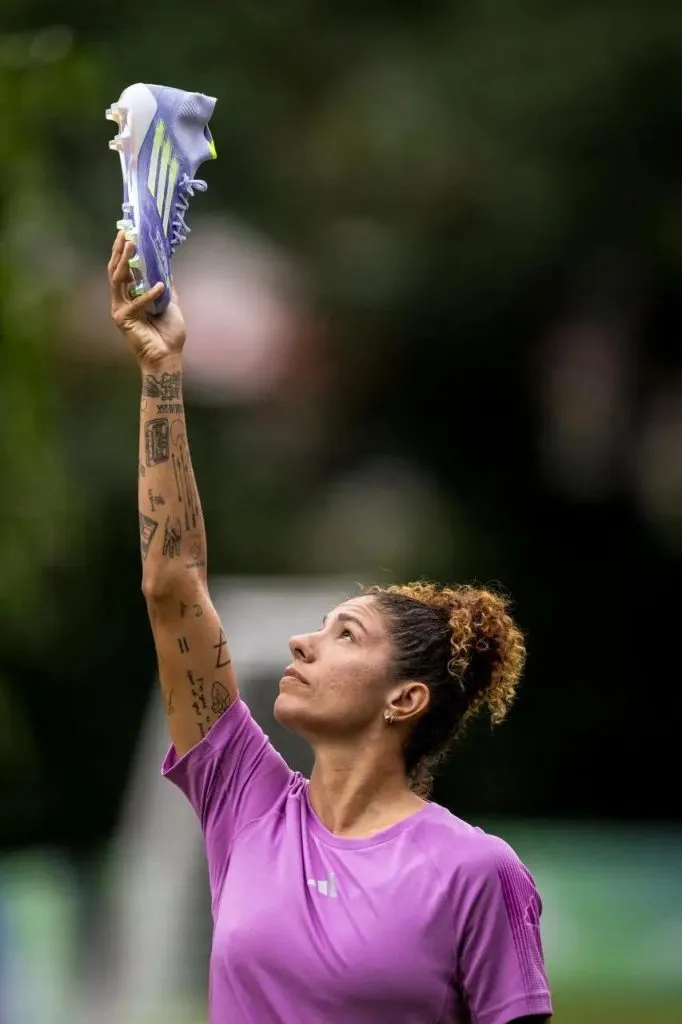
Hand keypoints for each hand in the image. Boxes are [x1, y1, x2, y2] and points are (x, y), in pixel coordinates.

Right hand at [108, 230, 186, 366]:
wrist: (167, 357)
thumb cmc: (169, 335)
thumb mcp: (170, 305)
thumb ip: (166, 289)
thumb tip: (168, 271)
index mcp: (131, 297)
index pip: (124, 270)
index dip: (125, 252)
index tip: (129, 233)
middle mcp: (122, 301)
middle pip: (116, 270)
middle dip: (120, 251)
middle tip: (126, 232)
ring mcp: (120, 309)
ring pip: (118, 280)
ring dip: (126, 261)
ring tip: (132, 245)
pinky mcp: (124, 319)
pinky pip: (136, 302)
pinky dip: (149, 294)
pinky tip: (161, 286)